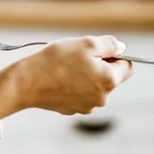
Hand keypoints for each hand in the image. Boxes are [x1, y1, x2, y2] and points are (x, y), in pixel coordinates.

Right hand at [10, 35, 133, 114]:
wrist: (26, 83)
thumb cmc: (55, 61)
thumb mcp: (86, 43)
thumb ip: (109, 44)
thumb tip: (120, 47)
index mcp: (109, 80)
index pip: (127, 66)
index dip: (115, 55)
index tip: (98, 51)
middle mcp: (102, 98)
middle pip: (110, 78)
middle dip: (98, 66)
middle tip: (77, 57)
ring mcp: (86, 106)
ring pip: (93, 86)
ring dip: (85, 76)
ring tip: (64, 68)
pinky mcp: (71, 109)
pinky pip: (79, 94)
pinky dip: (72, 86)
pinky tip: (57, 79)